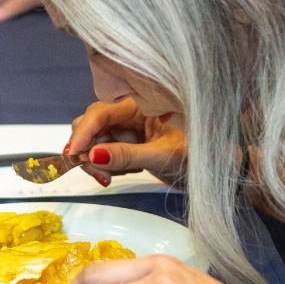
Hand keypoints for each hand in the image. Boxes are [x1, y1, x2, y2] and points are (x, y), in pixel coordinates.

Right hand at [68, 98, 186, 185]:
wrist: (210, 166)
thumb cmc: (196, 153)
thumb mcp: (162, 155)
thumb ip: (127, 155)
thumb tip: (94, 155)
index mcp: (139, 105)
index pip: (101, 113)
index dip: (83, 132)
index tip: (74, 153)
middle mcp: (128, 113)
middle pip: (91, 125)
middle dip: (86, 150)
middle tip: (98, 175)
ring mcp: (126, 129)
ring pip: (94, 141)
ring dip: (94, 162)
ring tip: (110, 178)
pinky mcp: (126, 144)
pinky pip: (104, 153)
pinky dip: (105, 166)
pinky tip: (119, 174)